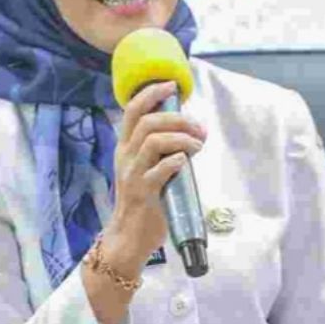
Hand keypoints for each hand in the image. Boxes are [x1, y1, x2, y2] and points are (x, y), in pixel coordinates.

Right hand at [102, 81, 205, 271]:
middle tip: (199, 127)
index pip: (133, 110)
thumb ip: (163, 150)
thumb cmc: (144, 201)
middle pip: (147, 122)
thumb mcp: (148, 169)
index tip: (172, 86)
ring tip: (198, 145)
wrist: (128, 237)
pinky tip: (186, 162)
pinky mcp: (142, 193)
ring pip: (153, 141)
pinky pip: (159, 170)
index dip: (152, 94)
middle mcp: (125, 156)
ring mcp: (132, 174)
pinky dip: (176, 161)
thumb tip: (192, 132)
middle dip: (178, 119)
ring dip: (182, 138)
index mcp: (126, 147)